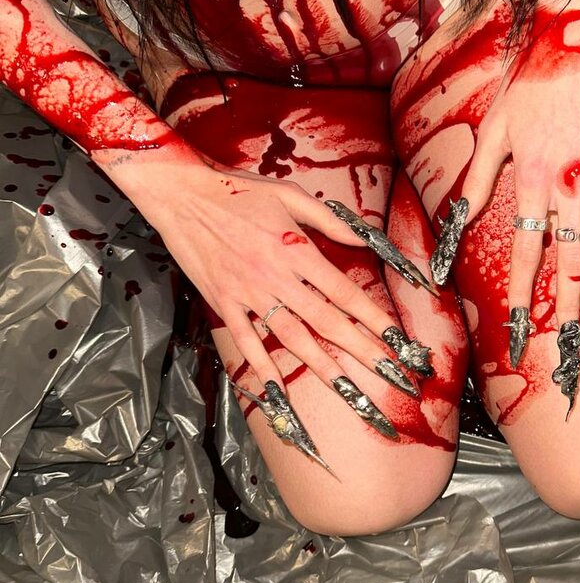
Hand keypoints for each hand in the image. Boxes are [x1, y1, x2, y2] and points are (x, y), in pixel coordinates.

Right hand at [129, 154, 434, 468]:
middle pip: (326, 320)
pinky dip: (262, 367)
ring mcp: (249, 293)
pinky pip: (246, 341)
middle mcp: (277, 276)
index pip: (344, 291)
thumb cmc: (237, 190)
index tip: (395, 339)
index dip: (373, 317)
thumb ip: (331, 221)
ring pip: (292, 336)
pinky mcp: (224, 303)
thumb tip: (367, 238)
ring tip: (349, 390)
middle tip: (388, 373)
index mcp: (297, 249)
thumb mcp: (290, 195)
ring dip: (322, 366)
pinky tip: (279, 391)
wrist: (181, 195)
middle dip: (361, 349)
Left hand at [429, 7, 579, 411]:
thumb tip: (457, 224)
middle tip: (568, 358)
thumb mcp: (491, 130)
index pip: (523, 251)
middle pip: (570, 263)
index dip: (520, 295)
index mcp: (531, 180)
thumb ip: (476, 181)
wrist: (575, 32)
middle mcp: (569, 188)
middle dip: (568, 314)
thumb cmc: (528, 79)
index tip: (516, 333)